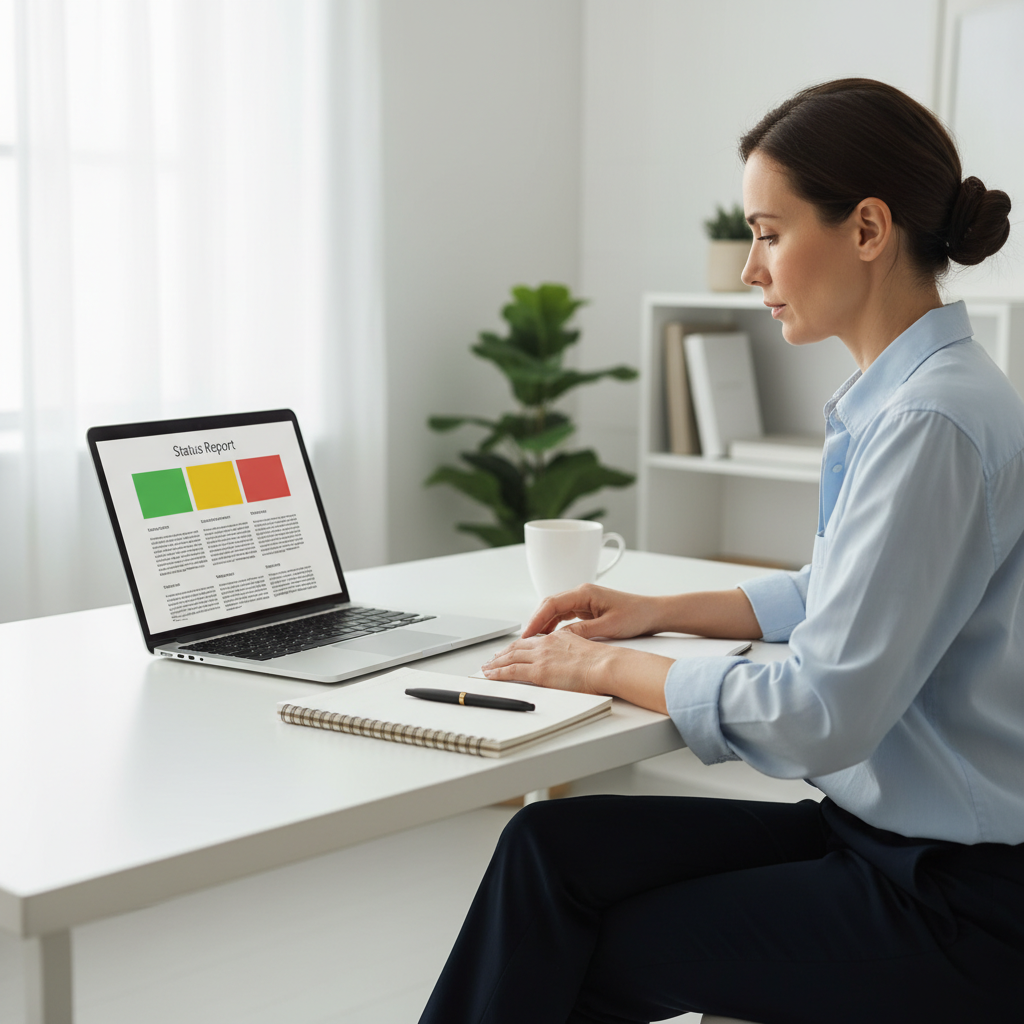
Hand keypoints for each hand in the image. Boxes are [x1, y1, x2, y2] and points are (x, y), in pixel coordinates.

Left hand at [482, 629, 611, 694]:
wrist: (606, 665)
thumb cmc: (603, 661)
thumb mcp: (586, 649)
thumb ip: (573, 651)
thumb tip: (570, 660)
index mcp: (559, 637)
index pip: (533, 641)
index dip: (520, 646)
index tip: (512, 649)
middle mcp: (547, 644)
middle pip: (518, 647)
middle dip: (503, 653)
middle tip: (493, 658)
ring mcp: (541, 657)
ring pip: (511, 657)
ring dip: (496, 662)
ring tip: (487, 667)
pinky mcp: (539, 671)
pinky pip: (511, 671)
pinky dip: (498, 672)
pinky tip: (491, 674)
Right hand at [521, 584, 664, 640]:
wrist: (653, 613)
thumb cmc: (636, 615)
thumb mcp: (608, 627)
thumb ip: (582, 632)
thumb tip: (560, 639)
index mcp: (585, 593)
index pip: (552, 604)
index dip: (537, 619)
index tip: (527, 633)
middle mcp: (582, 593)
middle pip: (550, 605)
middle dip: (536, 621)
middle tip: (525, 639)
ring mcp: (584, 600)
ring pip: (555, 610)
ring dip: (544, 623)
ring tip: (534, 640)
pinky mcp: (587, 608)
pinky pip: (564, 615)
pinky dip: (554, 625)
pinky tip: (550, 636)